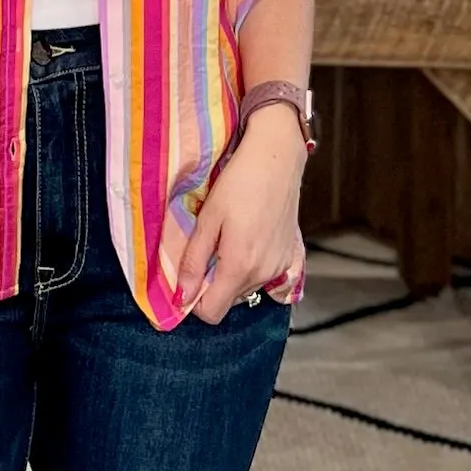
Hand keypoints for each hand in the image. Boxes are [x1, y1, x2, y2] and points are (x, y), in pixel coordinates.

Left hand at [176, 107, 306, 324]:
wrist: (277, 157)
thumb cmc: (239, 182)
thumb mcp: (208, 218)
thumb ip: (194, 260)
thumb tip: (181, 296)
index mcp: (239, 267)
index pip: (211, 313)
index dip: (194, 299)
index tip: (190, 273)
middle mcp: (263, 274)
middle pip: (228, 301)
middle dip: (213, 283)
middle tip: (209, 245)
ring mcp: (279, 267)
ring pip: (245, 288)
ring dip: (232, 272)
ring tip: (229, 236)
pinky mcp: (290, 257)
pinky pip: (262, 276)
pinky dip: (250, 264)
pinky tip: (248, 235)